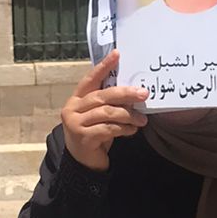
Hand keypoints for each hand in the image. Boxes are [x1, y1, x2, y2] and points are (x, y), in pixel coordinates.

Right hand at [61, 51, 148, 171]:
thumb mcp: (99, 116)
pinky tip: (132, 130)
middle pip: (102, 96)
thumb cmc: (94, 135)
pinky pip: (108, 129)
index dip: (103, 67)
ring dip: (128, 115)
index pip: (90, 79)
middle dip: (125, 94)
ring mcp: (75, 123)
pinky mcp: (83, 137)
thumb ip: (108, 103)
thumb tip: (134, 92)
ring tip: (142, 120)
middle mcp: (72, 109)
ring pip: (107, 113)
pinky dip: (123, 128)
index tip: (117, 54)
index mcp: (76, 99)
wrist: (83, 163)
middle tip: (143, 94)